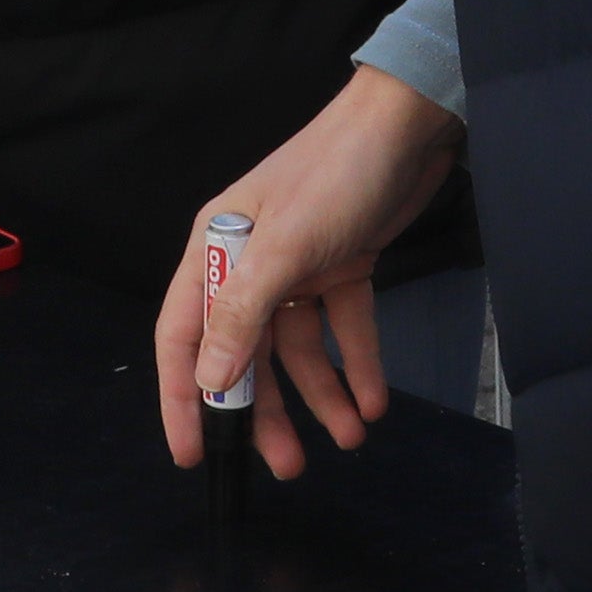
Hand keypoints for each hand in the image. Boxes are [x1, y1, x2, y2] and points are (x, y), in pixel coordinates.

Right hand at [156, 66, 466, 481]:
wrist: (408, 125)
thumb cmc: (335, 175)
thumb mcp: (285, 248)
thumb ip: (243, 316)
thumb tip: (207, 381)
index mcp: (217, 253)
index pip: (183, 337)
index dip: (182, 399)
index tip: (192, 455)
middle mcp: (252, 264)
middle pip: (247, 354)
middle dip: (265, 411)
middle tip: (287, 466)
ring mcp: (299, 266)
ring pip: (298, 348)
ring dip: (320, 395)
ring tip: (348, 438)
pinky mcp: (343, 264)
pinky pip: (343, 327)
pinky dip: (357, 364)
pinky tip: (373, 402)